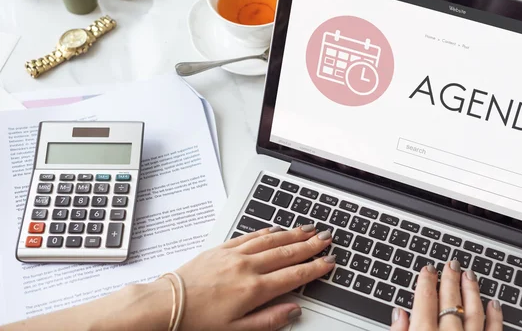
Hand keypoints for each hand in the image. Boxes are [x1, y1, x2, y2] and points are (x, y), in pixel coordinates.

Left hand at [168, 224, 334, 330]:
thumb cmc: (196, 322)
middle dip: (310, 244)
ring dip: (292, 234)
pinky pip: (249, 236)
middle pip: (286, 252)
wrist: (164, 305)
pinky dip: (266, 231)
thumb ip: (269, 320)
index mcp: (254, 290)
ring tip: (308, 229)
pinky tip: (275, 228)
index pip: (293, 275)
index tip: (328, 261)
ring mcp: (233, 255)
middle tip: (327, 237)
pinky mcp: (220, 249)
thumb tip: (293, 311)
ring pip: (271, 240)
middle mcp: (247, 267)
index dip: (314, 268)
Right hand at [390, 261, 502, 330]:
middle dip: (450, 279)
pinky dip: (495, 317)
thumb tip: (399, 315)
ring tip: (469, 275)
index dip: (426, 281)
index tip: (427, 269)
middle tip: (451, 264)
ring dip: (472, 291)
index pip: (425, 300)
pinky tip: (494, 303)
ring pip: (473, 312)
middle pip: (450, 301)